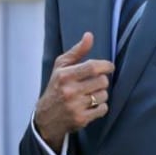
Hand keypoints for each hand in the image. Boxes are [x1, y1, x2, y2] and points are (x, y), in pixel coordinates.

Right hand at [34, 32, 113, 149]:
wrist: (46, 117)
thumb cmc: (56, 88)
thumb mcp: (61, 67)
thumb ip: (77, 51)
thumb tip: (89, 36)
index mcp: (64, 76)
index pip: (92, 67)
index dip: (105, 66)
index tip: (109, 67)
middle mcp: (69, 91)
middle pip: (101, 81)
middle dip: (102, 81)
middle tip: (96, 83)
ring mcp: (75, 106)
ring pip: (104, 95)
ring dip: (101, 94)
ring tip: (91, 95)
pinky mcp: (81, 119)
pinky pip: (103, 109)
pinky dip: (100, 107)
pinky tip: (91, 105)